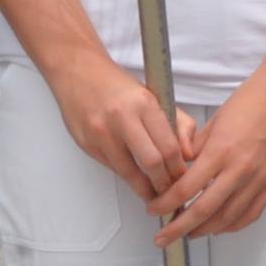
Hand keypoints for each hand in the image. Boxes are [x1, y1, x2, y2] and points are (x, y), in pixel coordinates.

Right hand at [52, 48, 189, 202]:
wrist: (77, 71)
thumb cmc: (117, 85)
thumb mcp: (154, 95)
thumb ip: (178, 123)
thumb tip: (188, 155)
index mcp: (143, 103)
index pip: (169, 147)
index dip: (179, 169)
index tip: (183, 178)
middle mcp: (122, 118)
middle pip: (152, 163)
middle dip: (164, 184)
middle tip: (170, 192)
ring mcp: (101, 133)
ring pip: (129, 173)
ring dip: (145, 188)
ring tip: (154, 193)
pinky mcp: (87, 144)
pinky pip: (112, 168)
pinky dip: (126, 176)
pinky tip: (134, 178)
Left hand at [154, 77, 265, 244]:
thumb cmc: (247, 102)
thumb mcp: (213, 122)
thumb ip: (195, 148)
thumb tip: (180, 168)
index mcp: (220, 151)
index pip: (187, 188)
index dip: (166, 204)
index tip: (153, 210)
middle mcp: (240, 170)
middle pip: (204, 211)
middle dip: (179, 228)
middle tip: (162, 238)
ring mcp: (259, 180)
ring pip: (227, 218)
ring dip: (204, 231)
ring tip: (187, 234)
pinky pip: (250, 214)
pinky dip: (231, 226)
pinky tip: (217, 228)